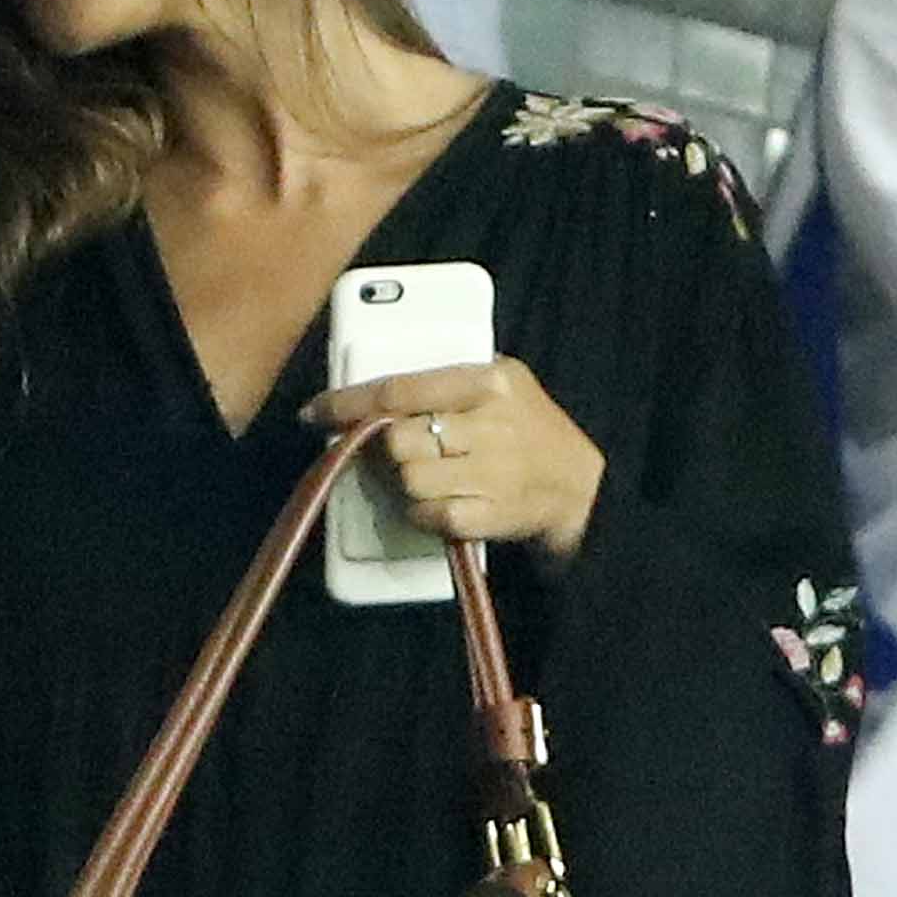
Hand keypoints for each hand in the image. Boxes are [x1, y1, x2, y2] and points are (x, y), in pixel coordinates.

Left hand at [301, 357, 607, 561]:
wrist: (581, 489)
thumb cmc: (529, 430)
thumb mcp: (502, 384)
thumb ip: (445, 382)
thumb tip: (369, 395)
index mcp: (488, 382)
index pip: (400, 388)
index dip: (348, 402)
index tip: (314, 412)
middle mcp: (491, 424)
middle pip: (396, 438)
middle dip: (379, 448)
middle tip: (381, 452)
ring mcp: (493, 472)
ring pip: (407, 478)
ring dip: (398, 482)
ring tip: (416, 477)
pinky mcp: (489, 515)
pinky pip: (427, 514)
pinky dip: (420, 512)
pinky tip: (433, 503)